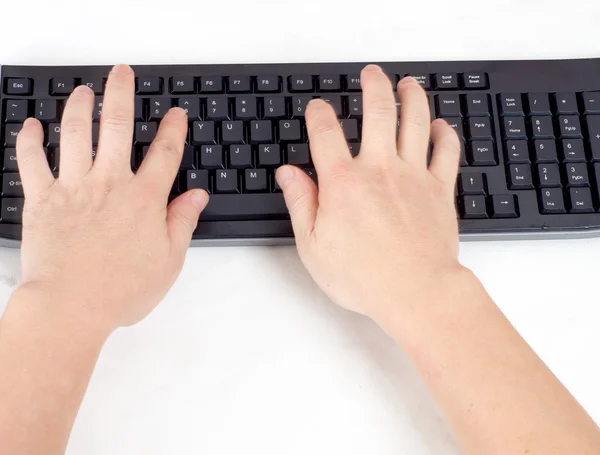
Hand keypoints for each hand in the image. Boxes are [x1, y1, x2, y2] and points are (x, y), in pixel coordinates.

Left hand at [15, 65, 207, 330]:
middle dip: (121, 94)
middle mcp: (109, 184)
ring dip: (79, 107)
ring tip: (82, 90)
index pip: (164, 153)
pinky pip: (31, 161)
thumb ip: (182, 222)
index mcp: (144, 199)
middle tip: (122, 73)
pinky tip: (31, 126)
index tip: (176, 114)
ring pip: (75, 134)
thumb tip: (196, 197)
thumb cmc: (121, 289)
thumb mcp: (169, 260)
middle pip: (117, 126)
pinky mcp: (42, 200)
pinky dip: (29, 141)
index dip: (173, 129)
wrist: (71, 306)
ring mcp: (73, 188)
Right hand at [276, 65, 463, 322]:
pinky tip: (439, 126)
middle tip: (371, 74)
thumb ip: (301, 203)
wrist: (416, 292)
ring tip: (407, 85)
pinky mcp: (440, 190)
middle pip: (378, 111)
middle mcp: (379, 170)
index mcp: (343, 183)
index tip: (317, 107)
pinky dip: (444, 134)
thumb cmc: (364, 276)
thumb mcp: (313, 245)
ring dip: (411, 97)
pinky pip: (446, 151)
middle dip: (373, 86)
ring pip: (415, 121)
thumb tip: (288, 174)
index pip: (326, 133)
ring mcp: (413, 176)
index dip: (318, 113)